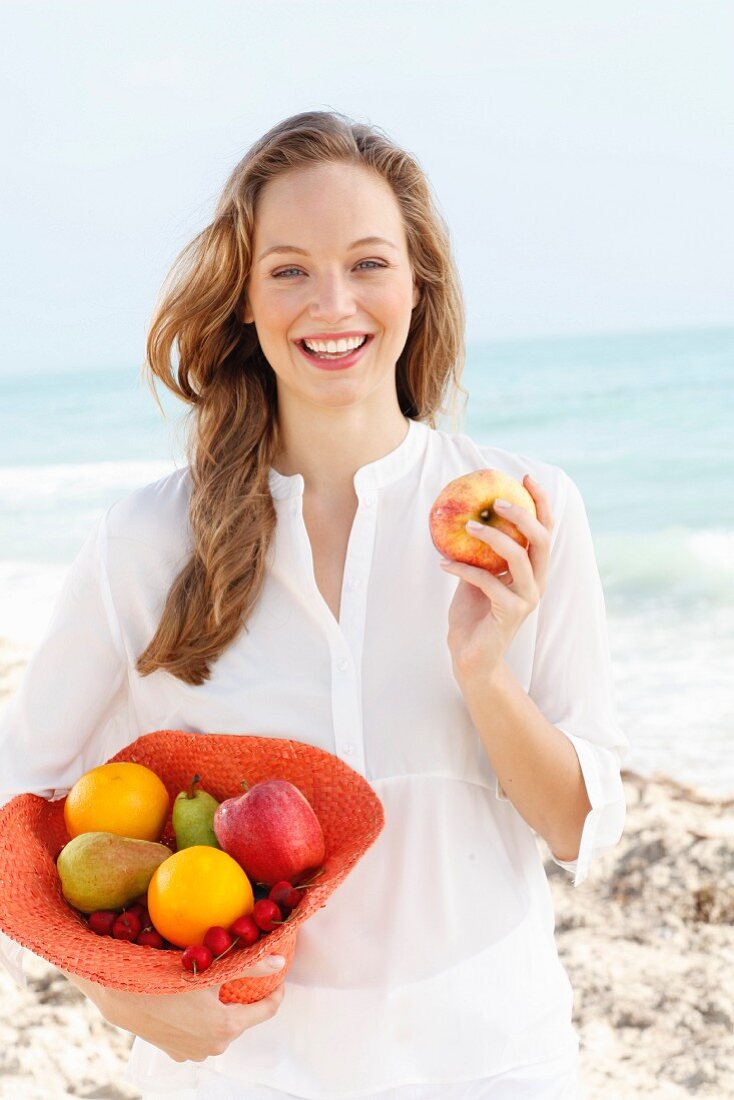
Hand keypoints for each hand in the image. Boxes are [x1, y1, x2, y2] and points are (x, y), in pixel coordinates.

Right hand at [61, 955, 285, 1061]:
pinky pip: (197, 1035)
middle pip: (242, 1020)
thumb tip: (279, 962)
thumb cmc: (166, 981)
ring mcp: (192, 1054)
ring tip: (220, 986)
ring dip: (222, 1010)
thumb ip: (250, 968)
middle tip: (246, 977)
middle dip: (246, 1000)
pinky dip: (201, 1020)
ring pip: (219, 1028)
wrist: (122, 995)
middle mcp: (212, 1048)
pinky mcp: (174, 1053)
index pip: (265, 1011)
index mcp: (225, 1029)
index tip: (279, 979)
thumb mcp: (212, 971)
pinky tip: (195, 1002)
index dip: (275, 993)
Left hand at [439, 474, 553, 684]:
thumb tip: (467, 513)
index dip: (541, 503)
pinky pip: (488, 581)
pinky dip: (464, 569)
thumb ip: (481, 550)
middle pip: (541, 539)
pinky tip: (444, 564)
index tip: (525, 478)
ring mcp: (527, 599)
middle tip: (497, 501)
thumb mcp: (477, 574)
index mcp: (533, 570)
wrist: (470, 656)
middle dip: (522, 514)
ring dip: (492, 537)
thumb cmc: (473, 613)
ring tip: (467, 525)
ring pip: (518, 557)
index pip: (545, 531)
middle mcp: (537, 582)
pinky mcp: (511, 613)